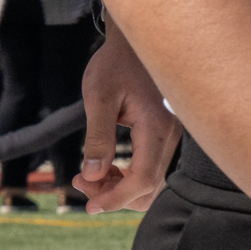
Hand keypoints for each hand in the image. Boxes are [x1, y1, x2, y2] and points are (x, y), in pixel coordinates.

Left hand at [74, 30, 178, 211]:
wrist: (133, 43)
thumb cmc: (114, 64)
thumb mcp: (98, 96)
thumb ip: (97, 136)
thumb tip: (93, 175)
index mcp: (156, 126)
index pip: (143, 179)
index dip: (116, 198)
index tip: (89, 206)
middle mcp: (170, 136)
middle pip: (149, 187)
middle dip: (114, 195)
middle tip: (80, 185)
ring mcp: (170, 137)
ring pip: (150, 182)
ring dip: (119, 187)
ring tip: (86, 178)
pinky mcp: (163, 136)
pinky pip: (149, 168)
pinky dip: (126, 176)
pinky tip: (103, 169)